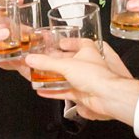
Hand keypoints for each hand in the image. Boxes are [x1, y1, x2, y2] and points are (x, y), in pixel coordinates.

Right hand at [24, 42, 138, 122]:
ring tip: (39, 76)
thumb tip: (32, 59)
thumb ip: (47, 63)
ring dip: (53, 77)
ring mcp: (84, 80)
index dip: (69, 42)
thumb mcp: (66, 65)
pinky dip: (54, 91)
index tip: (59, 43)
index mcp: (88, 52)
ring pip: (66, 77)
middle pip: (69, 62)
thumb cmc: (96, 76)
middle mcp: (87, 65)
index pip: (79, 43)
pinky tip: (43, 91)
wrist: (106, 96)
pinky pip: (64, 91)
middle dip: (55, 62)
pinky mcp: (81, 93)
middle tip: (42, 60)